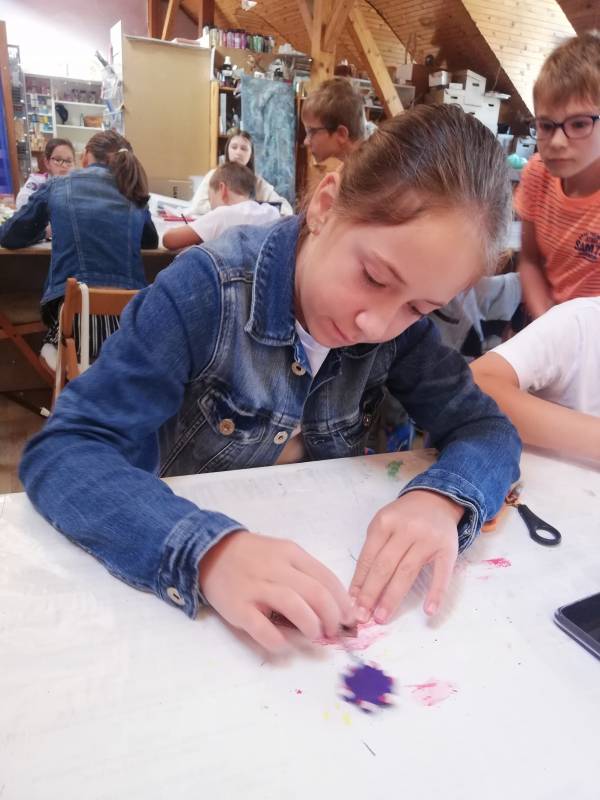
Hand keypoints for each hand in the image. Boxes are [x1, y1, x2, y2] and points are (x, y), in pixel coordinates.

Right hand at [199, 530, 354, 653]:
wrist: (211, 552)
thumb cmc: (253, 557)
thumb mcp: (282, 554)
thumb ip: (305, 574)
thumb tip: (334, 605)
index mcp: (291, 553)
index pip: (327, 578)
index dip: (343, 602)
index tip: (349, 618)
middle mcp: (276, 568)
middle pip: (316, 593)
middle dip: (332, 617)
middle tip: (334, 631)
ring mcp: (256, 587)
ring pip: (294, 607)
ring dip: (311, 626)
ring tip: (315, 635)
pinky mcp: (238, 607)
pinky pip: (263, 629)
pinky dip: (279, 641)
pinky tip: (285, 645)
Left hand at [350, 490, 462, 622]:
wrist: (436, 500)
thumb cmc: (404, 518)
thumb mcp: (383, 525)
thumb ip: (372, 552)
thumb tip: (358, 590)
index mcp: (384, 522)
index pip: (368, 558)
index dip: (359, 583)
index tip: (351, 604)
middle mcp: (406, 529)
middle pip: (384, 566)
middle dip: (371, 593)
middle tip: (363, 617)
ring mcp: (428, 539)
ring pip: (407, 572)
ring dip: (393, 598)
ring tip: (382, 617)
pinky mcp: (448, 548)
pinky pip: (441, 574)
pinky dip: (435, 593)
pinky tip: (428, 611)